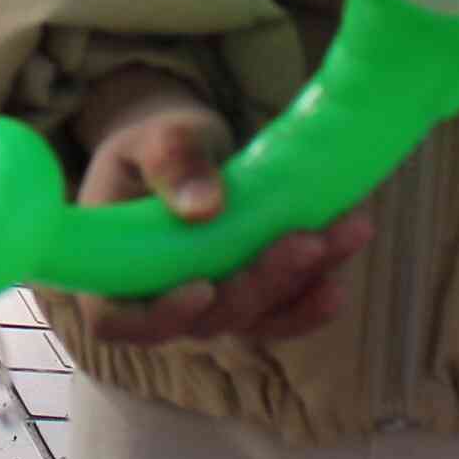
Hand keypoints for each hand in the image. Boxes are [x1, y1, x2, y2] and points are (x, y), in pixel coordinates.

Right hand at [56, 84, 374, 348]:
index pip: (116, 321)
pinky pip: (280, 312)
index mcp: (110, 270)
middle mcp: (156, 302)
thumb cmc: (151, 145)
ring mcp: (206, 307)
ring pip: (253, 316)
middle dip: (263, 283)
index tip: (203, 287)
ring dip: (302, 282)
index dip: (160, 317)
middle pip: (207, 319)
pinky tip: (342, 269)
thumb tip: (205, 208)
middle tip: (308, 239)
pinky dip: (313, 296)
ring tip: (348, 232)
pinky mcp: (246, 299)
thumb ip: (172, 163)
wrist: (182, 151)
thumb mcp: (154, 137)